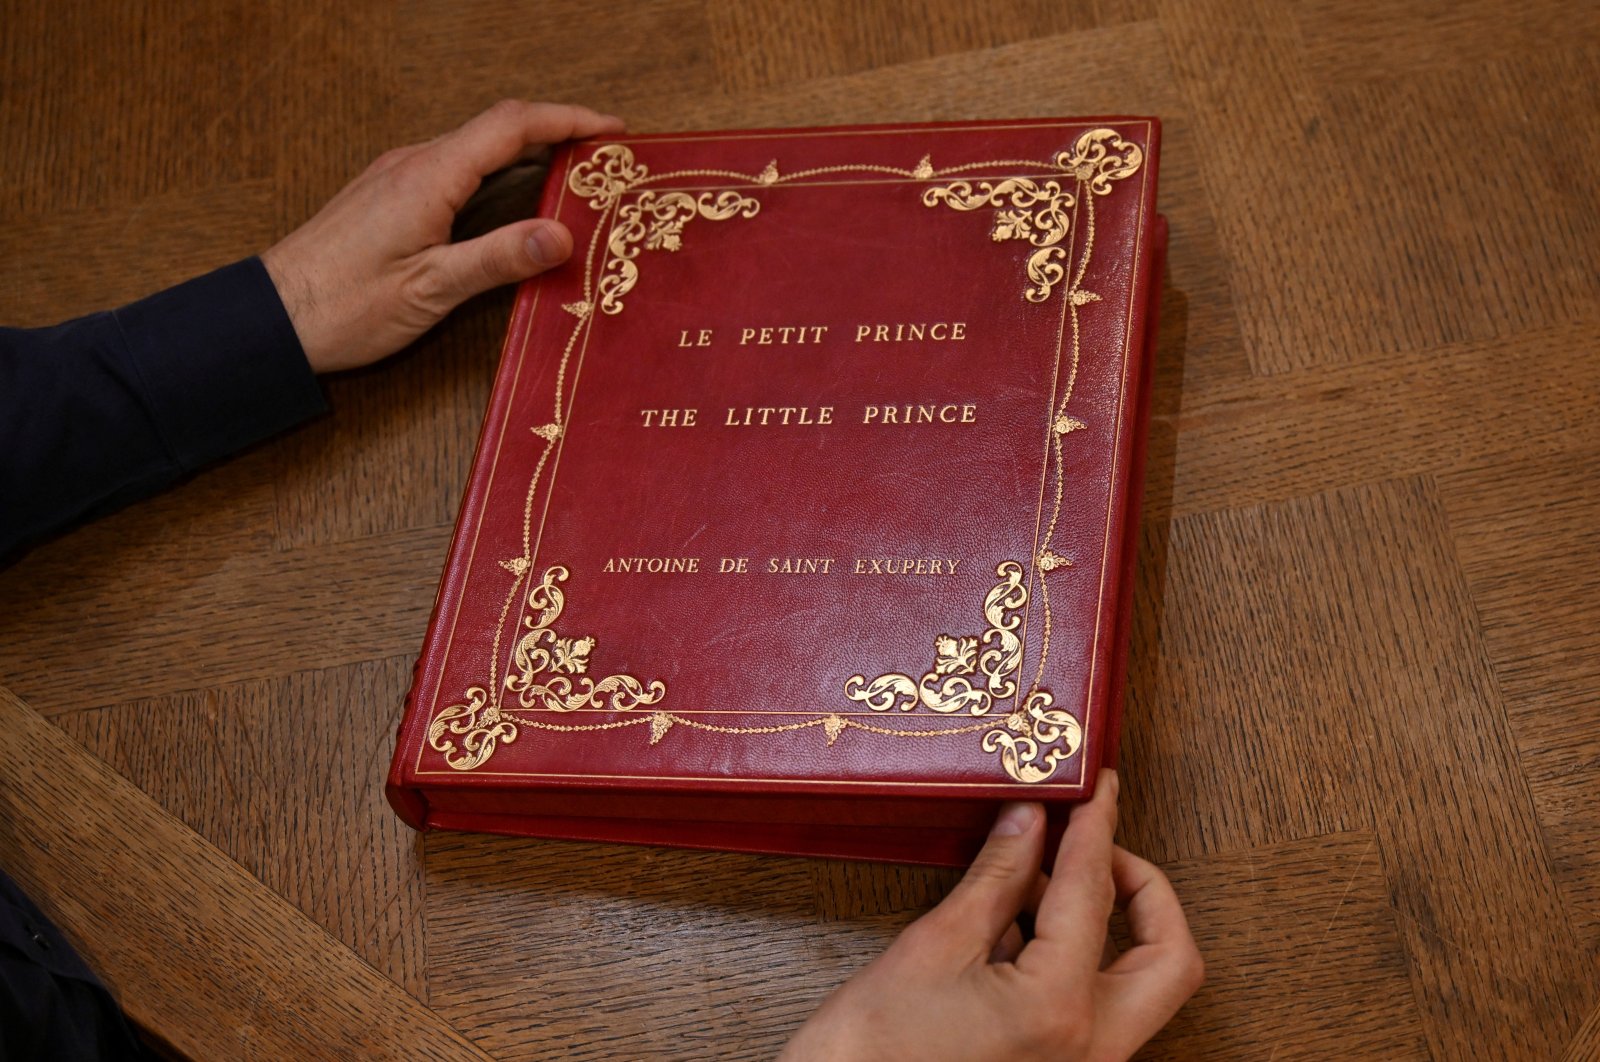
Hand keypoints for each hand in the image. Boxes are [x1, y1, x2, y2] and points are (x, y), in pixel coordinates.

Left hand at [262, 100, 624, 372]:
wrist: (272, 317)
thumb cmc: (343, 307)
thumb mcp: (430, 289)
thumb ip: (498, 258)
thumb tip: (561, 234)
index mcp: (429, 176)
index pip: (512, 126)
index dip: (568, 119)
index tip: (613, 130)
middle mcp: (412, 164)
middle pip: (498, 130)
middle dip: (557, 135)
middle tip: (604, 161)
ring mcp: (398, 177)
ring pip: (475, 149)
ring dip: (527, 157)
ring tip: (572, 183)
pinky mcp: (388, 198)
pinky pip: (453, 170)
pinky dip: (496, 176)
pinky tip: (512, 207)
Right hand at [780, 771, 1202, 1061]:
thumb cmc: (872, 1051)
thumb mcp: (934, 946)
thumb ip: (995, 878)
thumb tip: (1027, 820)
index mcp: (1059, 1011)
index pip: (1094, 894)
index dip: (1095, 829)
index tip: (1097, 789)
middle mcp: (1090, 1051)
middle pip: (1168, 958)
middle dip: (1145, 892)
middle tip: (1095, 847)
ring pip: (1140, 988)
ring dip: (1111, 926)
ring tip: (1043, 876)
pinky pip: (1099, 1009)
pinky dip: (1079, 959)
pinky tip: (1021, 924)